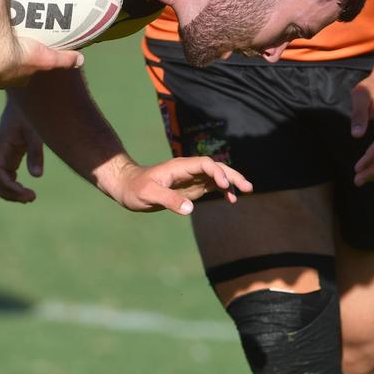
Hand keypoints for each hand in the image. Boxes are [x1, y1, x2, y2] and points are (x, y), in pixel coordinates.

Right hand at [0, 37, 82, 88]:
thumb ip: (64, 59)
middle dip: (7, 63)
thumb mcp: (46, 58)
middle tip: (10, 47)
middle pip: (4, 72)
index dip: (25, 68)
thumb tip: (81, 60)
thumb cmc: (18, 56)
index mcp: (15, 80)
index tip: (26, 57)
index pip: (22, 77)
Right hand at [0, 100, 43, 201]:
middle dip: (8, 193)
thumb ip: (35, 152)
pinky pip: (5, 177)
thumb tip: (37, 176)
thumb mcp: (34, 132)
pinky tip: (27, 191)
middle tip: (31, 198)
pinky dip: (13, 187)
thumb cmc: (29, 114)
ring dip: (9, 192)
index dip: (8, 187)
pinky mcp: (7, 158)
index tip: (28, 194)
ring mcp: (0, 156)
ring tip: (30, 197)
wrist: (25, 101)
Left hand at [103, 157, 252, 214]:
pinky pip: (210, 186)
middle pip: (215, 167)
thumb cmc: (135, 188)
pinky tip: (231, 199)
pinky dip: (222, 190)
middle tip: (247, 187)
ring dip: (231, 182)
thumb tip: (189, 209)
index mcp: (179, 167)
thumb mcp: (148, 194)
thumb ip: (168, 199)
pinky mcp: (190, 187)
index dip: (216, 172)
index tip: (224, 186)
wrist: (127, 187)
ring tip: (245, 192)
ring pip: (216, 176)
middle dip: (231, 175)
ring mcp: (190, 178)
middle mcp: (188, 170)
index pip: (204, 164)